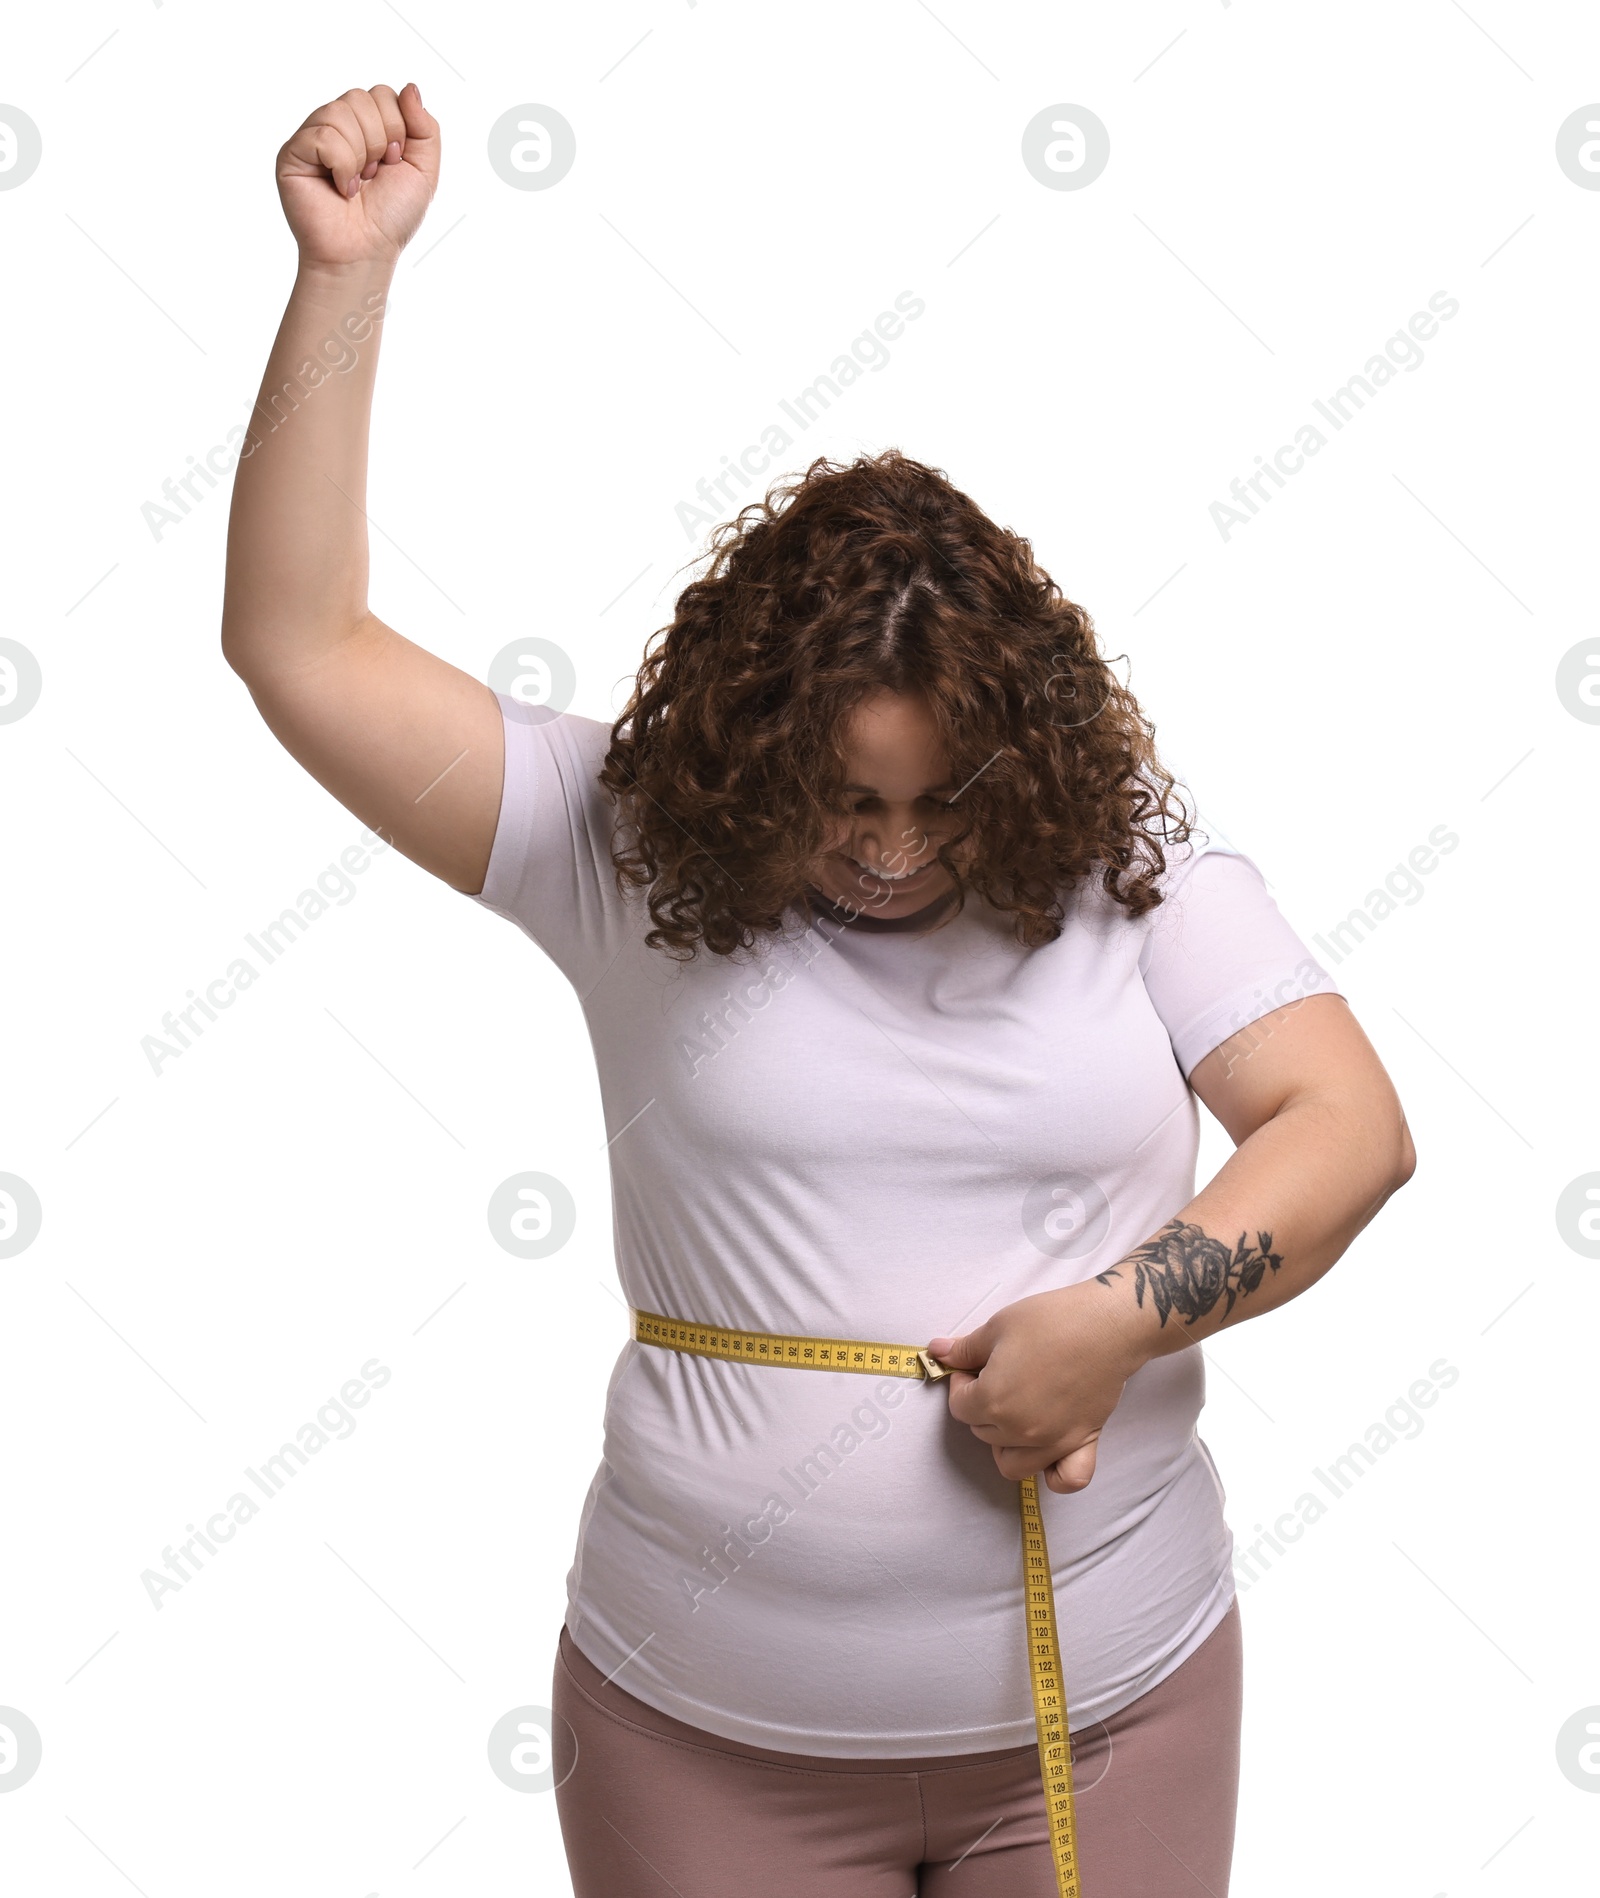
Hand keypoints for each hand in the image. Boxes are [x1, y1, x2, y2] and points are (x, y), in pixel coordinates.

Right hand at [277, 83, 439, 268]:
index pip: (382, 94)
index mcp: (367, 127)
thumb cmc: (390, 218)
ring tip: (357, 184)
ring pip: (341, 112)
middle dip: (380, 140)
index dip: (397, 128)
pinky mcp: (293, 153)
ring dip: (361, 155)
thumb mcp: (424, 172)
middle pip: (362, 97)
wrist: (365, 253)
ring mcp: (313, 138)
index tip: (394, 163)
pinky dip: (342, 165)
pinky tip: (340, 188)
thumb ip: (425, 128)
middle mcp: (338, 127)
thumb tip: (410, 87)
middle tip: (374, 175)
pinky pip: (323, 135)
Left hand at [927, 1283, 1149, 1493]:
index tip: (972, 1366)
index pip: (959, 1407)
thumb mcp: (998, 1327)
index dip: (960, 1383)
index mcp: (993, 1401)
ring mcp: (1052, 1442)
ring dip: (1004, 1443)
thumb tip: (936, 1351)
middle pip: (982, 1432)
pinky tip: (1048, 1452)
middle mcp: (1019, 1430)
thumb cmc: (1051, 1320)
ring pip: (1012, 1464)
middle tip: (996, 1377)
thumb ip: (964, 1348)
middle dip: (981, 1406)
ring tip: (1014, 1412)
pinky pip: (1066, 1480)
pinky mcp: (1082, 1442)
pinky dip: (1055, 1475)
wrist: (1106, 1325)